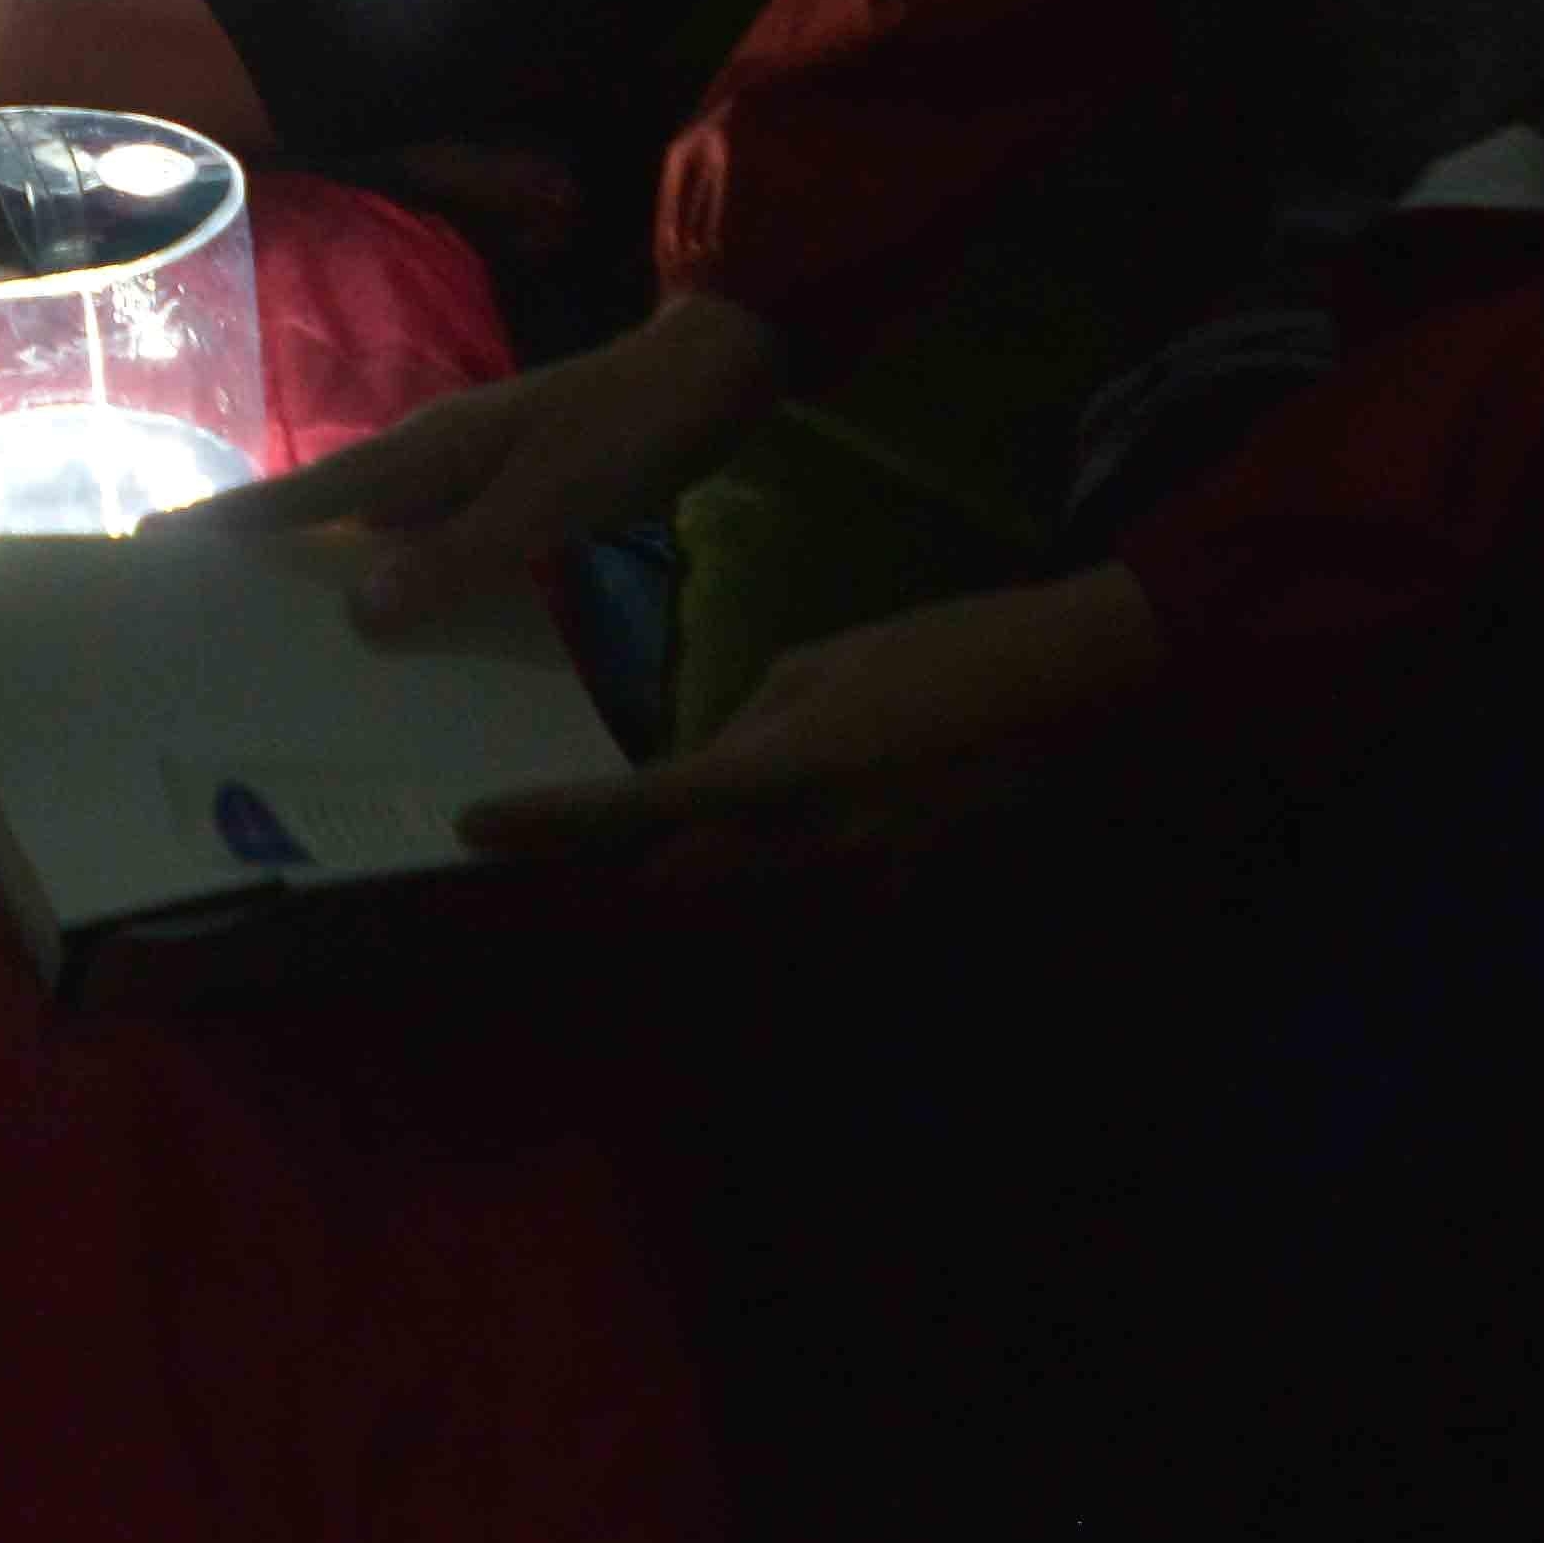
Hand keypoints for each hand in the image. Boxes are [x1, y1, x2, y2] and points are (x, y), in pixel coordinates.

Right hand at [192, 286, 786, 627]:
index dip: (234, 522)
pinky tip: (409, 644)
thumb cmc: (626, 430)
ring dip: (340, 586)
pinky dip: (410, 591)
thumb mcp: (546, 498)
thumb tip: (358, 612)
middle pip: (327, 519)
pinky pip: (436, 553)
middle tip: (204, 628)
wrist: (713, 381)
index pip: (306, 493)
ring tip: (293, 654)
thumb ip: (458, 555)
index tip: (154, 543)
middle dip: (267, 565)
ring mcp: (467, 480)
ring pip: (381, 540)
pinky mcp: (507, 500)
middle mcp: (428, 463)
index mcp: (422, 452)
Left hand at [457, 562, 1165, 884]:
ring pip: (737, 890)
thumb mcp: (824, 664)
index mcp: (777, 776)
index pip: (636, 810)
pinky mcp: (894, 890)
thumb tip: (714, 767)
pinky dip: (773, 863)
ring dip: (694, 867)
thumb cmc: (943, 652)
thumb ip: (752, 724)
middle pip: (676, 876)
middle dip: (616, 862)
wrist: (1070, 695)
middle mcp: (804, 849)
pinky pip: (806, 886)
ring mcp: (853, 881)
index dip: (549, 823)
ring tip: (632, 837)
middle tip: (539, 833)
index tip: (473, 826)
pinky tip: (785, 824)